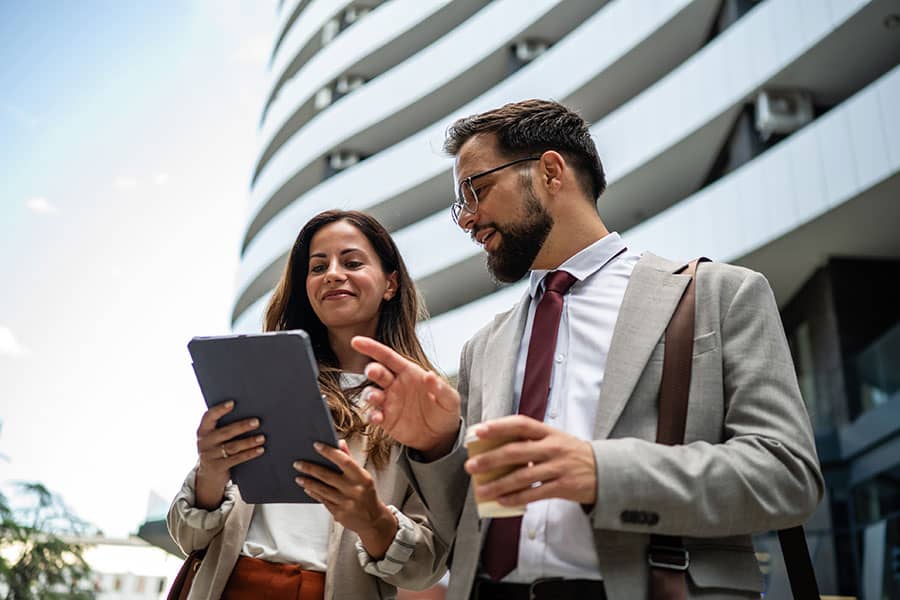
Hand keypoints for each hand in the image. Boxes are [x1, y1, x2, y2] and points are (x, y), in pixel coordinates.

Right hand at [195, 400, 264, 508]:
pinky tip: (260, 449)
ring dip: (249, 442)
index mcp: (203, 431)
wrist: (208, 476)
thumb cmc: (217, 449)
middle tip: (257, 422)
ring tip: (262, 438)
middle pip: (225, 432)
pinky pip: (236, 459)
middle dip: (242, 426)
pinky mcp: (217, 467)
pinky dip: (249, 454)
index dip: (219, 410)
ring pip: (232, 447)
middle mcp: (204, 442)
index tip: (232, 403)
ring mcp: (210, 456)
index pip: (209, 417)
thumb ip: (224, 426)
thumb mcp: (215, 438)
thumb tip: (250, 412)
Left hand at [294, 440, 396, 558]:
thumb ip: (350, 460)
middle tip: (298, 463)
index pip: (345, 461)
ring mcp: (346, 503)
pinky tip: (307, 488)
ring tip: (299, 477)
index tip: (316, 446)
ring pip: (322, 490)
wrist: (373, 520)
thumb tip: (339, 442)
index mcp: (362, 478)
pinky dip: (314, 493)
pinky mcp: (339, 514)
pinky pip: (323, 501)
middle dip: (310, 468)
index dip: (330, 452)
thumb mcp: (363, 476)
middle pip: (328, 476)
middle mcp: (354, 490)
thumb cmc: (367, 494)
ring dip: (308, 482)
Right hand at [350, 336, 459, 457]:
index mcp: (409, 372)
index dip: (372, 348)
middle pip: (378, 373)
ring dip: (369, 394)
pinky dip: (372, 416)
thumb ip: (441, 388)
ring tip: (375, 397)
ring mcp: (389, 402)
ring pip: (371, 393)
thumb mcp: (450, 399)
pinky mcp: (386, 419)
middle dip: (372, 370)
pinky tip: (377, 418)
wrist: (441, 436)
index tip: (356, 341)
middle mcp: (395, 384)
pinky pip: (373, 415)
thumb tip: (430, 376)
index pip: (388, 357)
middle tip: (373, 372)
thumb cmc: (445, 411)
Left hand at [465, 415, 596, 506]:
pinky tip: (502, 501)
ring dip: (499, 484)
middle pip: (516, 452)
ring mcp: (558, 467)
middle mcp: (552, 447)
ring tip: (481, 490)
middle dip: (491, 459)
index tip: (480, 431)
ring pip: (522, 476)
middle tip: (471, 466)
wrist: (605, 470)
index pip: (520, 424)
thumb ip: (530, 442)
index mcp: (548, 432)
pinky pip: (534, 493)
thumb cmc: (571, 454)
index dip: (499, 426)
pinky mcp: (563, 486)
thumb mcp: (554, 439)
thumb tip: (496, 449)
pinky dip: (516, 498)